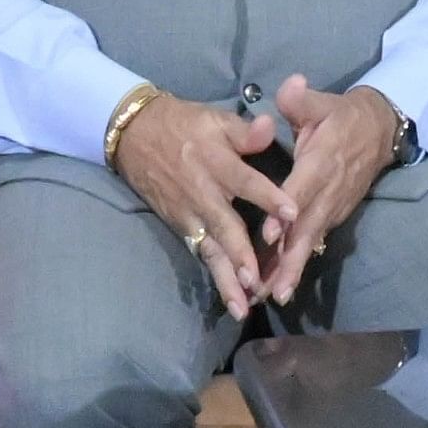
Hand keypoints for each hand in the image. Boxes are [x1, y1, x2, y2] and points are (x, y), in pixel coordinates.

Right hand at [110, 93, 286, 316]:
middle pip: (224, 227)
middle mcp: (202, 193)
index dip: (268, 197)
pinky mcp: (181, 227)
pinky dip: (217, 276)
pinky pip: (201, 254)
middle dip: (241, 255)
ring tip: (243, 308)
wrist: (134, 134)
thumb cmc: (185, 124)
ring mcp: (189, 214)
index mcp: (215, 162)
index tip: (293, 214)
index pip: (245, 182)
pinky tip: (233, 300)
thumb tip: (268, 127)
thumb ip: (244, 131)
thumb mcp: (215, 119)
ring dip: (227, 280)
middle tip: (257, 280)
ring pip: (211, 251)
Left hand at [264, 77, 399, 304]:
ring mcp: (334, 207)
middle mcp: (329, 191)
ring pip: (311, 242)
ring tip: (272, 296)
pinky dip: (298, 263)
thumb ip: (302, 99)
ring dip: (292, 270)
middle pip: (307, 230)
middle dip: (290, 261)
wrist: (381, 130)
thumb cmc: (343, 116)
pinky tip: (280, 283)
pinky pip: (314, 241)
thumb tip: (289, 86)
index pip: (302, 190)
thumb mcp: (324, 102)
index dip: (286, 213)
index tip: (269, 235)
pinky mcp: (336, 215)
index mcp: (322, 162)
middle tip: (271, 290)